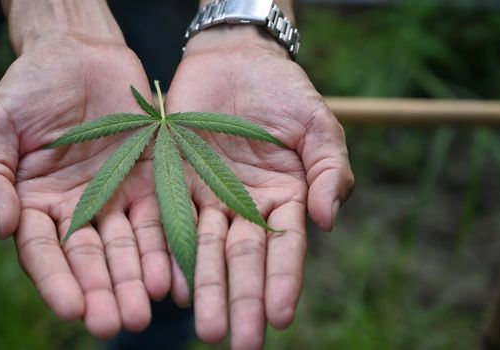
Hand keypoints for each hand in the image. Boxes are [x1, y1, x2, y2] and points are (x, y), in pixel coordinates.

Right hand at [0, 36, 171, 337]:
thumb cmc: (29, 89)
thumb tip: (0, 225)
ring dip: (134, 280)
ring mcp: (116, 200)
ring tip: (145, 311)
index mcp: (35, 206)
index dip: (56, 281)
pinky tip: (172, 275)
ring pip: (127, 248)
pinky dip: (165, 248)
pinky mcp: (151, 183)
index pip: (43, 253)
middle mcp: (77, 212)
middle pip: (89, 260)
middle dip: (101, 292)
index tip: (72, 308)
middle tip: (114, 324)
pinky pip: (159, 219)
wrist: (79, 55)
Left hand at [165, 26, 353, 348]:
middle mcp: (245, 207)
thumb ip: (328, 169)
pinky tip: (171, 286)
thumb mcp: (317, 125)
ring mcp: (208, 197)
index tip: (280, 317)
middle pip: (243, 261)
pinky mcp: (174, 182)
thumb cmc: (283, 92)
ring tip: (204, 328)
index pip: (285, 249)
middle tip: (238, 343)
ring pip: (206, 250)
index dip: (283, 282)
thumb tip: (327, 220)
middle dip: (241, 301)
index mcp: (285, 199)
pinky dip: (171, 253)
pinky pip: (171, 221)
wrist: (234, 60)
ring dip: (205, 290)